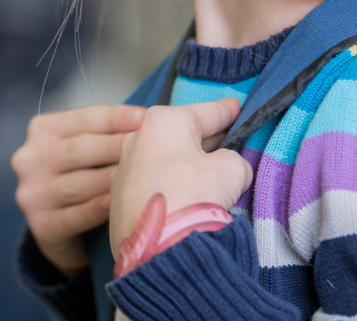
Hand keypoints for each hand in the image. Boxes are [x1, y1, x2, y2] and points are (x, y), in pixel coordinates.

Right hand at [12, 104, 145, 276]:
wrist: (58, 227)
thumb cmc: (81, 176)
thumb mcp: (85, 148)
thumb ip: (106, 132)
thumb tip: (149, 119)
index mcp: (41, 129)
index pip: (84, 119)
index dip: (117, 118)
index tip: (148, 118)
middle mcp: (29, 159)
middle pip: (81, 150)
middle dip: (119, 148)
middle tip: (153, 149)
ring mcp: (32, 194)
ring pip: (78, 184)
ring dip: (113, 180)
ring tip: (144, 177)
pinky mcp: (40, 225)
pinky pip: (74, 216)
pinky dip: (98, 210)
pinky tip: (119, 204)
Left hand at [108, 99, 252, 254]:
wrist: (159, 250)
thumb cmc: (193, 197)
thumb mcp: (231, 170)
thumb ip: (233, 160)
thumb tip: (227, 168)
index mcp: (162, 122)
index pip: (206, 112)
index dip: (227, 111)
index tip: (237, 106)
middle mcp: (136, 140)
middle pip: (182, 135)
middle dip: (206, 139)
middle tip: (230, 141)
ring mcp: (124, 170)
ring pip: (165, 160)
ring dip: (186, 165)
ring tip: (210, 175)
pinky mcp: (119, 200)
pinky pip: (154, 184)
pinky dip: (171, 186)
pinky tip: (186, 198)